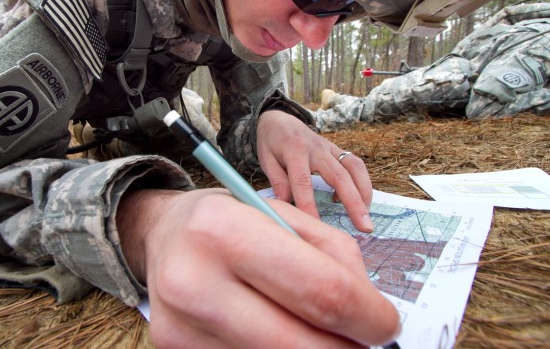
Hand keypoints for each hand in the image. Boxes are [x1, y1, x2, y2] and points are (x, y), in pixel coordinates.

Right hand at [117, 188, 399, 348]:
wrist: (163, 237)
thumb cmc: (228, 219)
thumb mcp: (282, 214)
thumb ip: (334, 255)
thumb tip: (371, 311)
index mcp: (224, 232)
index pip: (321, 291)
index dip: (370, 316)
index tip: (386, 323)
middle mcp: (194, 284)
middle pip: (304, 346)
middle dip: (349, 347)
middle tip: (362, 337)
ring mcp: (180, 330)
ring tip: (316, 329)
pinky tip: (280, 333)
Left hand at [257, 110, 372, 231]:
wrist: (280, 118)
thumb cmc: (271, 142)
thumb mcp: (266, 160)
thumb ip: (278, 181)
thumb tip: (288, 206)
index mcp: (294, 151)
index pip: (302, 182)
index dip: (308, 205)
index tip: (315, 225)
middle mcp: (317, 148)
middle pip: (339, 177)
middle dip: (353, 204)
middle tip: (364, 228)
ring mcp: (330, 148)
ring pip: (354, 169)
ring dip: (364, 193)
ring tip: (367, 216)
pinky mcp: (337, 149)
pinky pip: (355, 165)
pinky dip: (361, 183)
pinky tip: (356, 200)